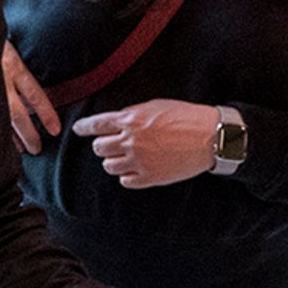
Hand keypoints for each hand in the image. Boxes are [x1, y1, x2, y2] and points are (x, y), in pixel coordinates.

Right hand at [2, 42, 62, 154]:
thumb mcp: (12, 48)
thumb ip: (21, 70)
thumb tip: (34, 95)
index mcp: (12, 66)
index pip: (34, 94)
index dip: (46, 113)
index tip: (55, 130)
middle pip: (17, 115)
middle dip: (28, 134)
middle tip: (36, 149)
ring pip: (0, 118)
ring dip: (10, 136)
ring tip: (19, 149)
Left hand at [75, 100, 222, 189]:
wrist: (210, 137)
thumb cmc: (186, 117)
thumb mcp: (156, 106)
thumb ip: (132, 114)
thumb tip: (116, 121)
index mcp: (131, 119)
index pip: (96, 125)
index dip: (83, 128)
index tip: (78, 130)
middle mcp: (131, 141)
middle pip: (99, 148)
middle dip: (103, 145)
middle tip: (113, 144)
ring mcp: (139, 161)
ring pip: (109, 166)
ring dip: (114, 161)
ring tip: (127, 157)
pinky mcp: (150, 177)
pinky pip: (125, 181)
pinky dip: (127, 176)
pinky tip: (136, 170)